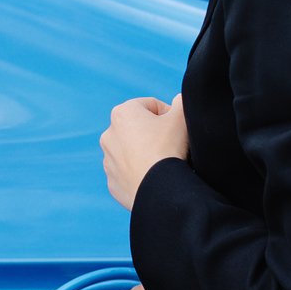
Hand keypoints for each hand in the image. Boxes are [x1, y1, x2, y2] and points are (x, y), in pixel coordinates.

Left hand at [101, 93, 188, 209]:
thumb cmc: (169, 149)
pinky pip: (128, 173)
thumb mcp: (182, 117)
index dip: (169, 115)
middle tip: (172, 146)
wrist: (159, 190)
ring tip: (163, 163)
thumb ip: (181, 101)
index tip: (177, 129)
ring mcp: (108, 160)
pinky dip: (140, 173)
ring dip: (146, 153)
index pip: (151, 106)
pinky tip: (154, 177)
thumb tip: (179, 99)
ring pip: (132, 151)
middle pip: (139, 128)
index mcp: (122, 113)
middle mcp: (109, 134)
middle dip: (155, 134)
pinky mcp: (112, 181)